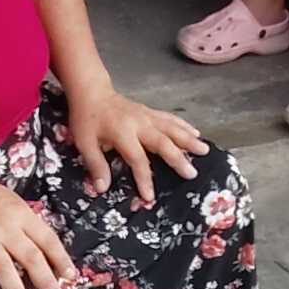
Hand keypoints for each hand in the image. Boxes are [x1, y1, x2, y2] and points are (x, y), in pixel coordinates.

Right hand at [0, 164, 78, 288]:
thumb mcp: (9, 200)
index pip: (47, 239)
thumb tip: (45, 245)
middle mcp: (4, 228)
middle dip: (46, 281)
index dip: (61, 259)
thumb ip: (26, 221)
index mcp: (19, 214)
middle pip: (31, 258)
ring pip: (4, 269)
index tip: (71, 277)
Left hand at [66, 82, 206, 206]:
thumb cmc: (86, 119)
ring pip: (171, 128)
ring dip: (188, 139)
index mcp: (122, 133)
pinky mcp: (150, 112)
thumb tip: (102, 189)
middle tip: (192, 173)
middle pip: (162, 142)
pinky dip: (184, 126)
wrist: (91, 92)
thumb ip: (95, 165)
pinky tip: (196, 133)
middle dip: (178, 158)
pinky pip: (170, 119)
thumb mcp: (84, 143)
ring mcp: (147, 116)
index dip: (144, 178)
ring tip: (204, 150)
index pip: (137, 159)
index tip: (149, 196)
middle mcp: (139, 123)